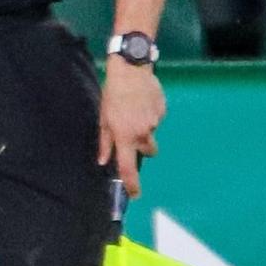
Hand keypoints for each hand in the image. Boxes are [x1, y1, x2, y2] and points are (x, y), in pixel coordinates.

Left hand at [99, 60, 165, 197]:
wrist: (131, 71)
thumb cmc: (112, 94)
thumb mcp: (103, 119)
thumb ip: (104, 142)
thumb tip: (103, 161)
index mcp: (124, 136)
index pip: (128, 167)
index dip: (132, 184)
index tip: (135, 194)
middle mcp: (142, 132)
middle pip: (148, 151)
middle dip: (141, 146)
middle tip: (130, 131)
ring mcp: (155, 122)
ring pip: (151, 133)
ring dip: (144, 128)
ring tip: (134, 110)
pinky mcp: (162, 111)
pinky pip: (157, 119)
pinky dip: (150, 115)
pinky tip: (142, 102)